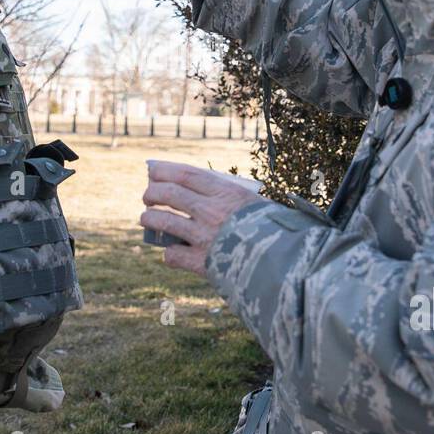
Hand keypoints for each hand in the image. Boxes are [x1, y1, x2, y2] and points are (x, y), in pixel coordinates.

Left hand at [140, 160, 264, 276]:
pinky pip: (173, 255)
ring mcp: (205, 237)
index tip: (152, 172)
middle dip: (152, 193)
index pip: (185, 173)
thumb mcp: (254, 203)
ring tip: (147, 218)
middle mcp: (212, 212)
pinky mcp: (202, 263)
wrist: (286, 262)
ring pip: (164, 222)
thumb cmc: (274, 229)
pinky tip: (170, 253)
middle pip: (169, 194)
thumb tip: (199, 193)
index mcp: (226, 193)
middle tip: (148, 197)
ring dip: (150, 219)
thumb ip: (228, 197)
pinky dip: (169, 253)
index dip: (163, 171)